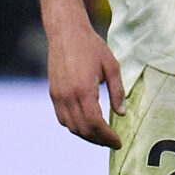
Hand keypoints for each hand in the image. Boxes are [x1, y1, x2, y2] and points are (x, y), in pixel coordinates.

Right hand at [46, 17, 124, 147]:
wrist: (66, 32)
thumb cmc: (91, 46)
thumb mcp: (112, 66)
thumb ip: (117, 91)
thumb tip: (121, 113)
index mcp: (83, 90)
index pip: (95, 123)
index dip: (107, 136)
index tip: (118, 141)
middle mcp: (67, 96)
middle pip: (82, 129)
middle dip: (98, 140)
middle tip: (112, 142)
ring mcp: (57, 95)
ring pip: (70, 126)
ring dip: (86, 135)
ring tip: (101, 137)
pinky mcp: (53, 93)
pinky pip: (62, 117)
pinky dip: (74, 126)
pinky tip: (86, 125)